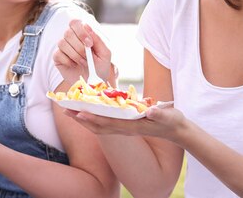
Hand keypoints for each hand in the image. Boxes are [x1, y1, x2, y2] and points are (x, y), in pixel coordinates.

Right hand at [53, 19, 115, 85]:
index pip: (75, 23)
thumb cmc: (100, 66)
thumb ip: (98, 39)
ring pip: (62, 43)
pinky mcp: (57, 58)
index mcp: (83, 33)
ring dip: (75, 55)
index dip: (81, 31)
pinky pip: (58, 54)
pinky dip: (68, 61)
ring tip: (84, 63)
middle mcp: (72, 38)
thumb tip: (87, 26)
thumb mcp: (105, 53)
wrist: (94, 84)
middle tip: (87, 57)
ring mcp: (64, 47)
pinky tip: (74, 65)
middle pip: (68, 32)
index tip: (89, 44)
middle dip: (79, 46)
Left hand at [65, 105, 187, 142]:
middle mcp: (126, 129)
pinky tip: (88, 115)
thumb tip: (150, 111)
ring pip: (100, 126)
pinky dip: (94, 120)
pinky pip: (106, 124)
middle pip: (99, 126)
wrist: (177, 131)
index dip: (94, 119)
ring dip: (84, 120)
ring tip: (70, 113)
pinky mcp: (126, 126)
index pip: (109, 123)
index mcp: (133, 126)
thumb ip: (159, 114)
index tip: (79, 113)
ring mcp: (125, 129)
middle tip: (65, 111)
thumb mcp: (168, 116)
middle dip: (82, 119)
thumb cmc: (172, 122)